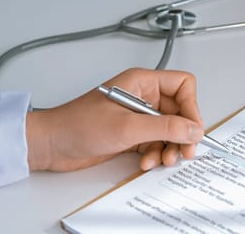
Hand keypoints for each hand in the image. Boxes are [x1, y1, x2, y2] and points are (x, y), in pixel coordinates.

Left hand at [25, 68, 204, 171]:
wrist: (50, 145)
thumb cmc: (76, 125)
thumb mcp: (127, 127)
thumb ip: (165, 127)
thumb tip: (194, 129)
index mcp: (142, 82)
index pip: (183, 86)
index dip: (191, 108)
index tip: (192, 130)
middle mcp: (143, 97)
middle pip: (180, 112)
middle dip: (182, 134)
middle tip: (184, 152)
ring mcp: (138, 116)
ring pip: (170, 131)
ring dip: (169, 148)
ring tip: (162, 160)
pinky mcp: (132, 134)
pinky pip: (156, 143)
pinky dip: (155, 155)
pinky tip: (145, 162)